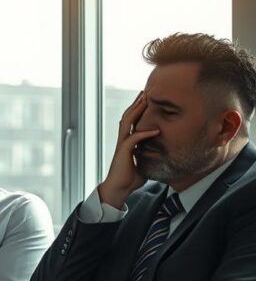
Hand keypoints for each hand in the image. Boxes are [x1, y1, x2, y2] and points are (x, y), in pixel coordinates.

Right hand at [97, 92, 160, 208]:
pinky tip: (156, 130)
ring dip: (137, 110)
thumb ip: (149, 155)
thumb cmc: (130, 179)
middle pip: (128, 116)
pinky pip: (135, 139)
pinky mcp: (124, 152)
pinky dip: (145, 133)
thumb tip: (162, 154)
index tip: (144, 99)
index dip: (137, 109)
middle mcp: (123, 140)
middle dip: (136, 103)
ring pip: (127, 122)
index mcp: (126, 142)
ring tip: (145, 100)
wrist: (118, 189)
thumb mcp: (143, 163)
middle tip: (145, 91)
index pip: (131, 121)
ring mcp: (122, 145)